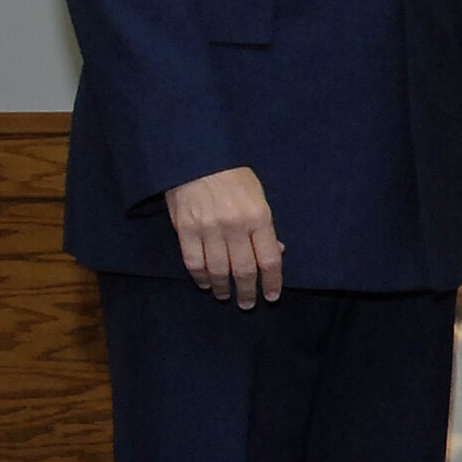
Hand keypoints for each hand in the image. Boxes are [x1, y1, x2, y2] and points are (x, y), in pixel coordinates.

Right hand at [165, 166, 282, 308]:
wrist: (198, 158)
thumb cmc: (234, 176)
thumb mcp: (258, 196)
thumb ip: (266, 226)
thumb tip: (276, 252)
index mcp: (258, 216)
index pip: (269, 259)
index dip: (272, 282)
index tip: (272, 296)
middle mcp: (235, 226)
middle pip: (243, 270)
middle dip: (247, 291)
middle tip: (248, 303)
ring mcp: (208, 229)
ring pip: (217, 271)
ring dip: (223, 289)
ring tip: (226, 296)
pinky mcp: (185, 230)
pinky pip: (193, 263)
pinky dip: (200, 278)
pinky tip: (205, 284)